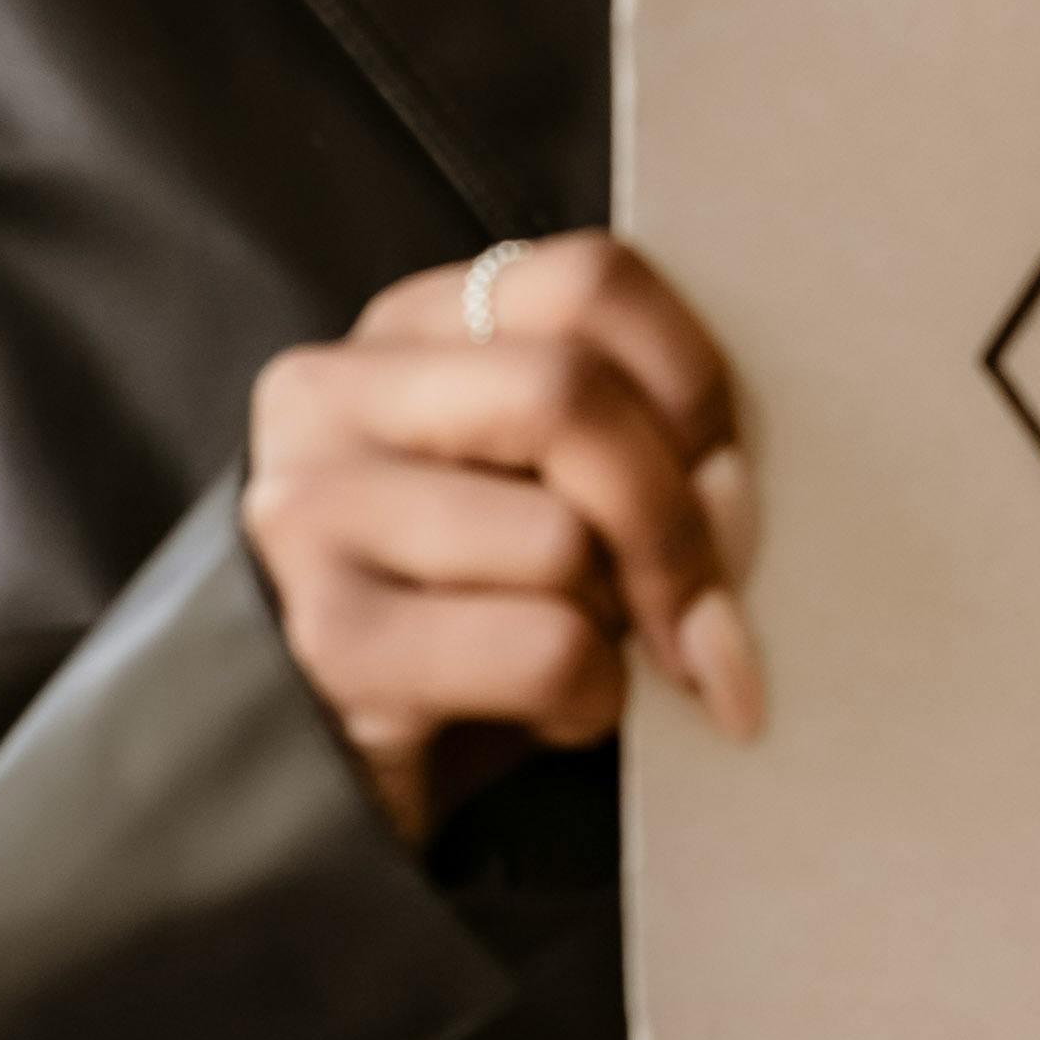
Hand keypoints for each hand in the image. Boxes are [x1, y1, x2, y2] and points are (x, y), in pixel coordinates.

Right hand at [243, 232, 762, 847]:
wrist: (306, 758)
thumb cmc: (469, 606)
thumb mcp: (539, 490)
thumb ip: (627, 450)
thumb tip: (732, 495)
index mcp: (409, 330)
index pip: (591, 281)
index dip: (694, 379)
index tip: (728, 471)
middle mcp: (335, 400)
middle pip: (571, 396)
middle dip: (674, 517)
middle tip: (713, 610)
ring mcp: (313, 516)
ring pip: (561, 537)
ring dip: (623, 622)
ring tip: (591, 655)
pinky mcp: (328, 641)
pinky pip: (542, 649)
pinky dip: (591, 697)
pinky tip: (554, 709)